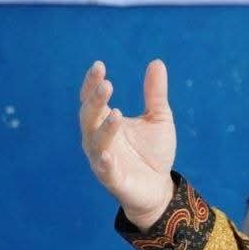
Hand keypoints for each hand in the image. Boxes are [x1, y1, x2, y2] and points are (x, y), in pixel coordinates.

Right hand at [78, 60, 176, 230]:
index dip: (92, 83)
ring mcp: (103, 160)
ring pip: (95, 142)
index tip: (99, 65)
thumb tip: (156, 62)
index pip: (93, 100)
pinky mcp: (112, 179)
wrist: (160, 187)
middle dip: (95, 101)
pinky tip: (107, 154)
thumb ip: (155, 93)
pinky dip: (103, 162)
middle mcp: (98, 139)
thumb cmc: (154, 151)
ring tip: (116, 112)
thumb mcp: (159, 118)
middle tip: (107, 84)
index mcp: (106, 122)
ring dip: (104, 128)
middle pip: (89, 117)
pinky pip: (104, 170)